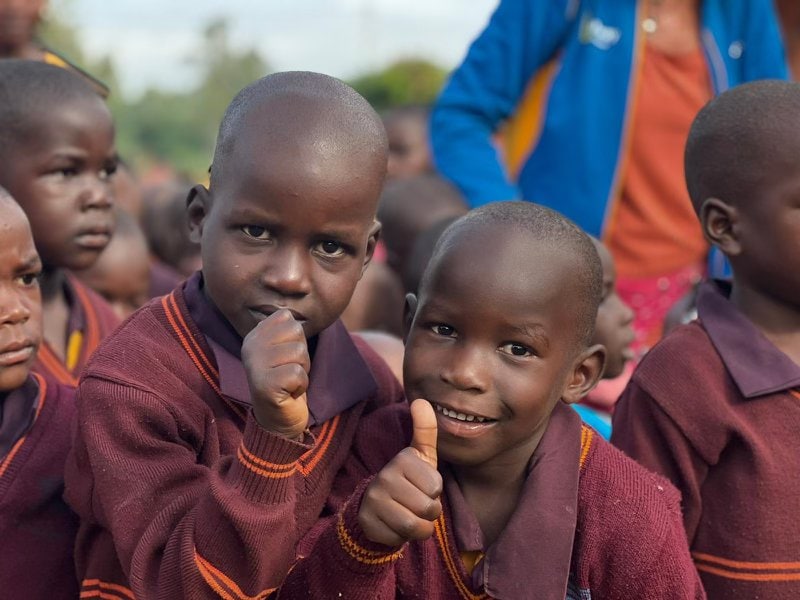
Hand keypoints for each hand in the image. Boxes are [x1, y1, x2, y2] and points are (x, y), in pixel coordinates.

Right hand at [242, 309, 309, 439]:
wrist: (279, 418)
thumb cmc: (286, 380)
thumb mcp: (286, 349)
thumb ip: (287, 329)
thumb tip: (290, 313)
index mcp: (254, 335)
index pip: (287, 318)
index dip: (296, 338)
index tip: (285, 356)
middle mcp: (249, 347)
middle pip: (296, 332)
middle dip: (301, 354)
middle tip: (288, 371)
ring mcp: (254, 366)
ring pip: (299, 352)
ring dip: (302, 370)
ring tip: (288, 381)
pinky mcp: (264, 385)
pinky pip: (298, 373)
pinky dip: (301, 385)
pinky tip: (288, 393)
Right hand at [358, 399, 441, 546]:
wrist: (375, 509)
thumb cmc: (408, 481)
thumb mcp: (420, 457)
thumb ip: (425, 430)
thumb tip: (421, 400)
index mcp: (402, 460)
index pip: (435, 487)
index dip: (434, 493)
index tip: (421, 487)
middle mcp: (385, 477)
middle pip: (428, 508)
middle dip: (429, 513)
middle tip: (416, 505)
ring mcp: (374, 500)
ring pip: (415, 525)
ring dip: (420, 528)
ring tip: (411, 517)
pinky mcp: (368, 522)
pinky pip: (399, 539)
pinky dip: (403, 538)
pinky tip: (394, 526)